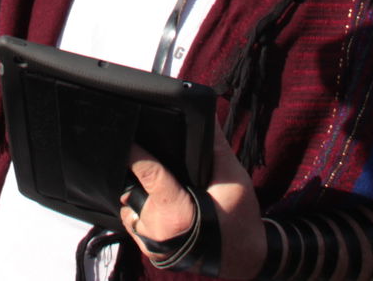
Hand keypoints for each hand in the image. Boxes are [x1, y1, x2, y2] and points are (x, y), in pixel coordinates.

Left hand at [119, 129, 263, 278]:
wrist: (243, 258)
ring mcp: (149, 244)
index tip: (129, 136)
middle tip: (150, 159)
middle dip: (137, 173)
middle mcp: (156, 231)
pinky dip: (140, 208)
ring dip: (138, 191)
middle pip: (133, 188)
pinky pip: (134, 220)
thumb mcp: (233, 180)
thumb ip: (216, 147)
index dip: (137, 153)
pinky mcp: (147, 250)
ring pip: (130, 205)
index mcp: (176, 214)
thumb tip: (207, 115)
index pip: (148, 174)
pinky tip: (156, 201)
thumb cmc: (239, 219)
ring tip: (155, 184)